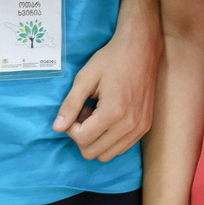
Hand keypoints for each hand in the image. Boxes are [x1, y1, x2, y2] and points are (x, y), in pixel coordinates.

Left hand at [52, 14, 159, 161]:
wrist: (141, 49)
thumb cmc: (111, 59)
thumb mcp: (85, 77)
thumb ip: (70, 104)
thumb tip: (57, 128)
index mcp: (114, 112)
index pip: (82, 139)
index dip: (71, 127)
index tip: (77, 108)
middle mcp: (129, 125)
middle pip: (93, 153)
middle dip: (83, 135)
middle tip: (86, 111)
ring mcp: (140, 128)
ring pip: (108, 155)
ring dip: (97, 139)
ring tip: (97, 114)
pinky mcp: (145, 126)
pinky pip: (121, 148)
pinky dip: (110, 139)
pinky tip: (109, 117)